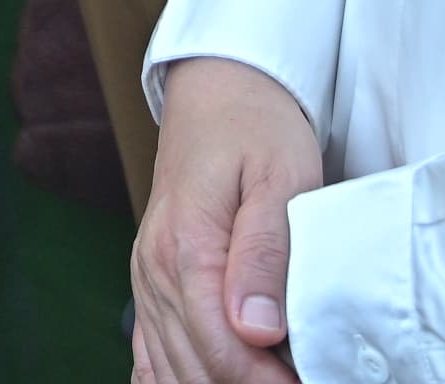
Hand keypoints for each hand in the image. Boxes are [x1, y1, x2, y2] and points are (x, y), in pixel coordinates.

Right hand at [131, 57, 323, 383]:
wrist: (217, 89)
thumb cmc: (256, 127)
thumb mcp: (281, 178)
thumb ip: (265, 255)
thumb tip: (256, 330)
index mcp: (186, 247)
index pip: (221, 348)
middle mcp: (155, 268)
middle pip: (195, 368)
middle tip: (298, 383)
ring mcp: (147, 276)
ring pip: (170, 368)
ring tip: (266, 380)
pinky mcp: (150, 277)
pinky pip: (148, 350)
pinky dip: (171, 379)